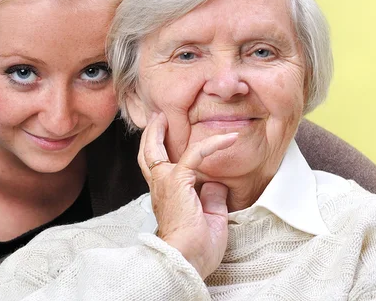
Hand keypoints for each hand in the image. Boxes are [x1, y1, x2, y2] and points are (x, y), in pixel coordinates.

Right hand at [138, 113, 237, 278]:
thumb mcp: (209, 220)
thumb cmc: (195, 249)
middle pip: (147, 154)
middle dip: (151, 134)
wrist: (184, 259)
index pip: (159, 170)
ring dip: (162, 130)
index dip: (162, 154)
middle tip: (157, 119)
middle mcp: (160, 187)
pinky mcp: (178, 181)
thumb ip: (211, 199)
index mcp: (165, 197)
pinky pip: (195, 154)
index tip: (171, 143)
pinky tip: (229, 137)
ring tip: (169, 116)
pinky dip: (213, 143)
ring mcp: (165, 183)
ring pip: (157, 148)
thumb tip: (217, 185)